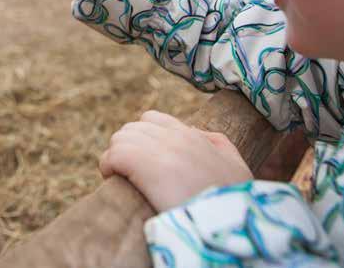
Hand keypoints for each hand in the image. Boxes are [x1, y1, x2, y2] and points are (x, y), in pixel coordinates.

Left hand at [99, 111, 252, 211]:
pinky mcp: (142, 164)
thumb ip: (218, 144)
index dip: (142, 137)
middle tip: (129, 171)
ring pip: (120, 138)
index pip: (153, 119)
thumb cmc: (235, 202)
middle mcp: (175, 137)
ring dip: (116, 157)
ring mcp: (159, 149)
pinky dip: (108, 166)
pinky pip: (112, 155)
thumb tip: (197, 133)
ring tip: (120, 176)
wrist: (230, 223)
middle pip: (132, 128)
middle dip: (127, 147)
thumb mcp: (235, 167)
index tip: (143, 159)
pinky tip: (112, 178)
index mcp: (193, 136)